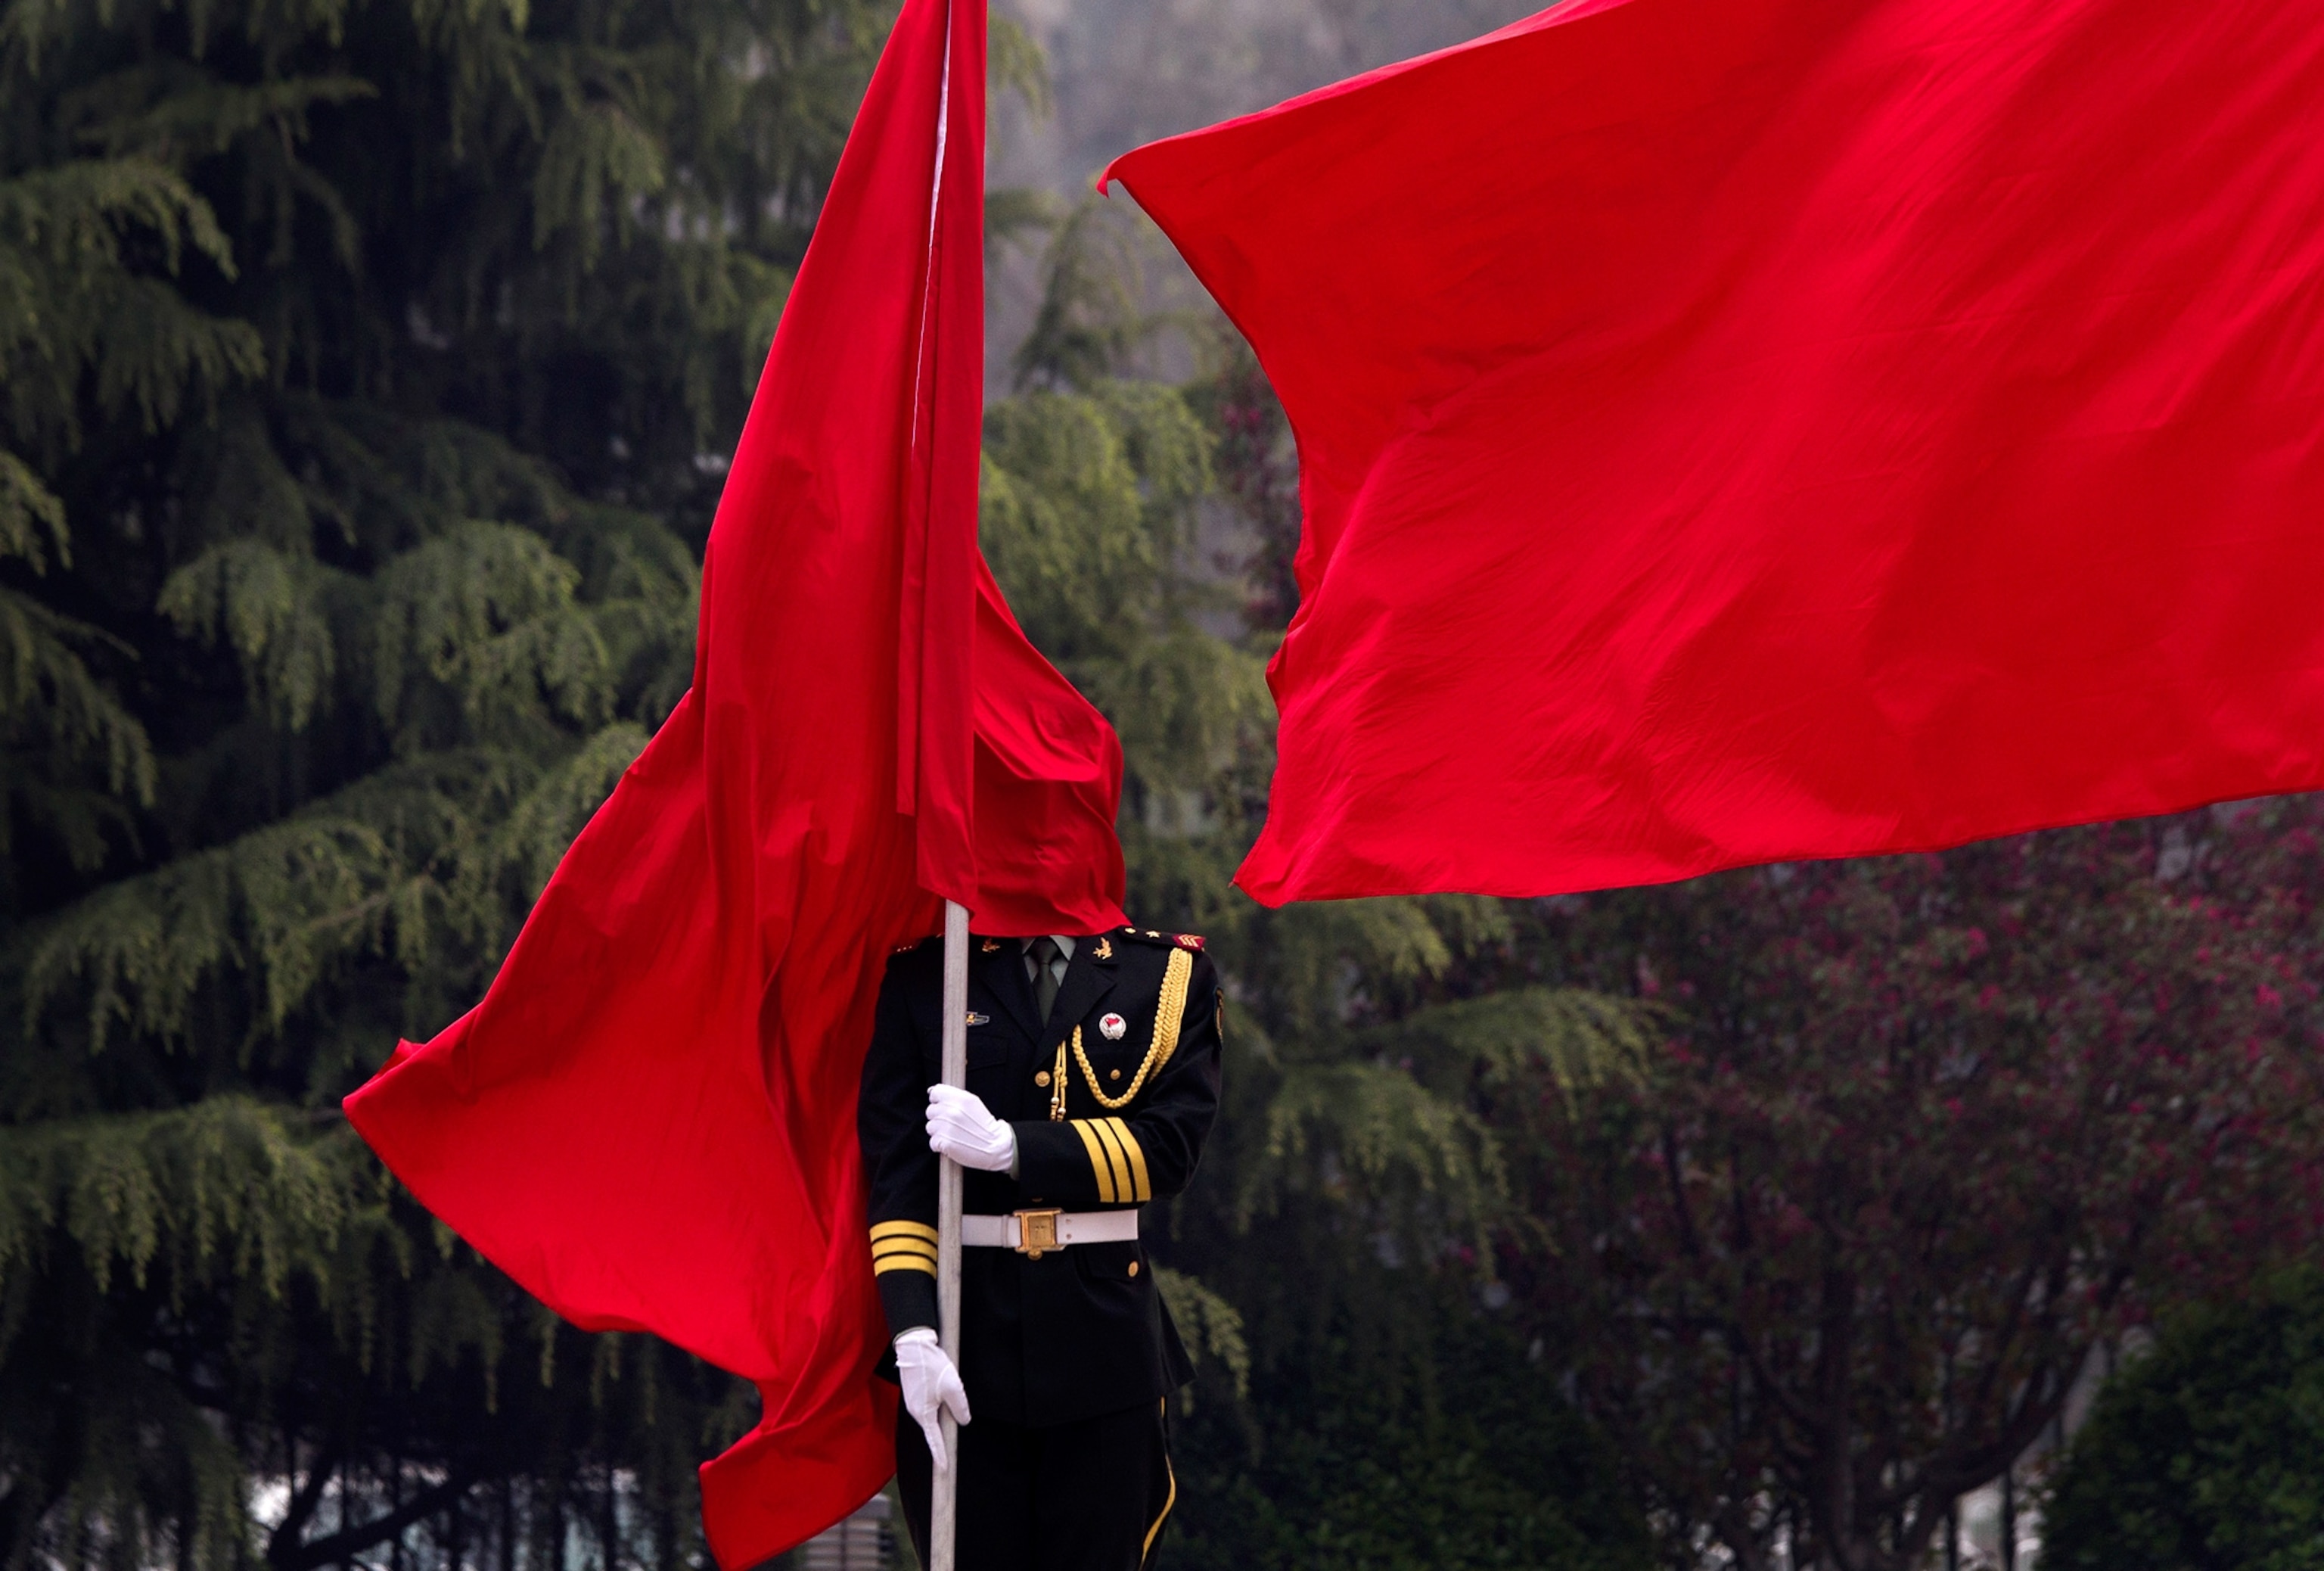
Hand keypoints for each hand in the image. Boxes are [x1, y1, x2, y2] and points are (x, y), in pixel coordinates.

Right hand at [893, 1327, 970, 1471]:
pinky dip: (939, 1399)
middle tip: (954, 1413)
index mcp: (923, 1414)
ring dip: (943, 1407)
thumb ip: (960, 1407)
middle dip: (945, 1425)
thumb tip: (963, 1421)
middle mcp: (916, 1410)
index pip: (934, 1440)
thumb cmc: (930, 1366)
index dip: (940, 1454)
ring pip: (934, 1412)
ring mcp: (914, 1401)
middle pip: (935, 1425)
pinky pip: (930, 1402)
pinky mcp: (915, 1391)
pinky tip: (943, 1383)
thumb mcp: (952, 1387)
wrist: (913, 1344)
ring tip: (948, 1386)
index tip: (944, 1468)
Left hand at [926, 1084, 1015, 1171]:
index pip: (935, 1092)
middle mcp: (953, 1111)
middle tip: (952, 1124)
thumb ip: (953, 1096)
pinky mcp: (945, 1143)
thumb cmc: (984, 1126)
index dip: (937, 1100)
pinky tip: (952, 1144)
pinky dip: (940, 1145)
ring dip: (938, 1132)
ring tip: (953, 1135)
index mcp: (961, 1099)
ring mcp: (948, 1127)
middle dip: (938, 1118)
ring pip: (930, 1127)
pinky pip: (932, 1142)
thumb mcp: (973, 1103)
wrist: (996, 1146)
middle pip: (930, 1111)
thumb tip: (932, 1091)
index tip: (943, 1107)